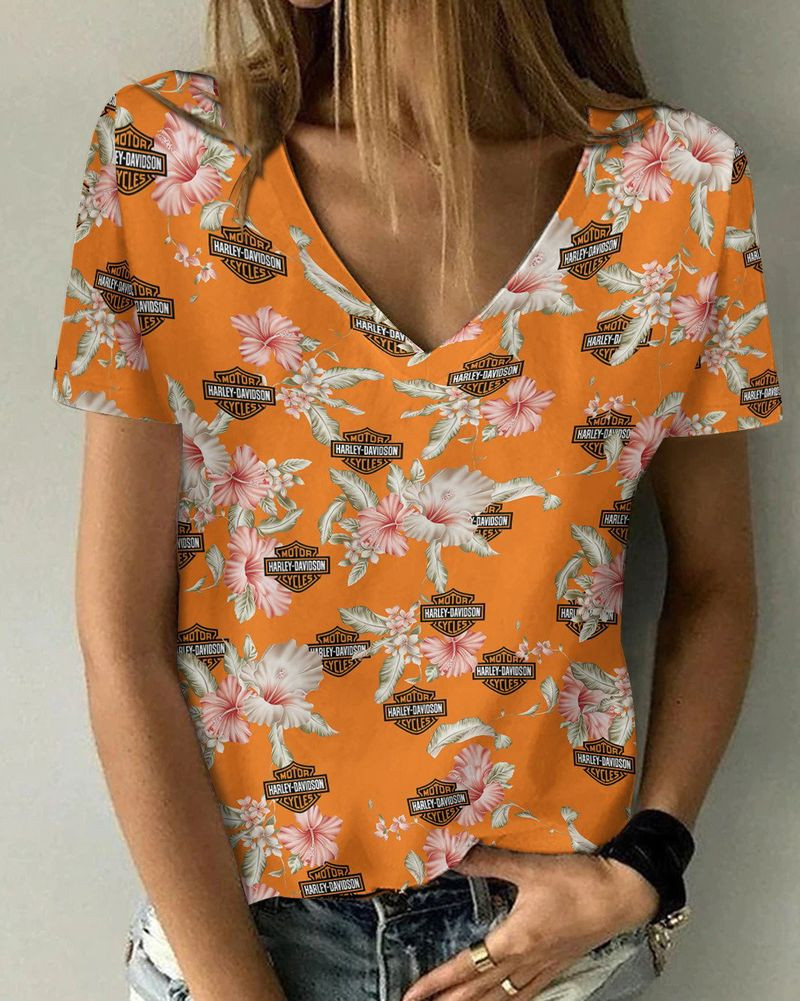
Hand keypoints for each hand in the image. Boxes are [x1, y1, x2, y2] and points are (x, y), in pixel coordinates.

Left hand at [401, 844, 658, 1000]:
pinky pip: (526, 992)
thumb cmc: (576, 881)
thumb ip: (490, 861)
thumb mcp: (530, 867)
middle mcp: (525, 961)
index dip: (437, 981)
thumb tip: (453, 850)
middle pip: (480, 990)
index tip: (412, 995)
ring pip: (502, 997)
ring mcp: (543, 967)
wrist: (622, 894)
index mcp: (514, 940)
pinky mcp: (559, 965)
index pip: (466, 966)